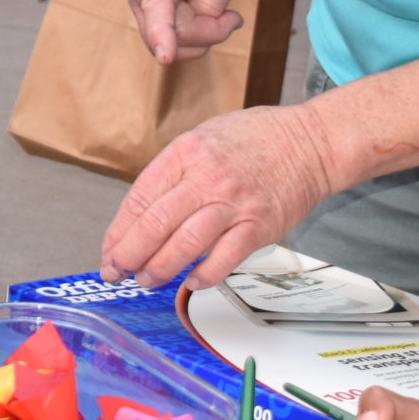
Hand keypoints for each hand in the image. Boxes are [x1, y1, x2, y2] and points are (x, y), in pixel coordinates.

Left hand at [100, 102, 335, 288]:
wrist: (309, 142)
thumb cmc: (254, 139)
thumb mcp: (202, 138)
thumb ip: (174, 172)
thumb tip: (143, 213)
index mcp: (185, 153)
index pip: (140, 198)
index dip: (119, 230)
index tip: (109, 250)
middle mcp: (206, 178)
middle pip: (155, 224)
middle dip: (128, 255)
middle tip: (117, 271)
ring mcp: (234, 204)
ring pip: (185, 245)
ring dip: (159, 268)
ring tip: (146, 280)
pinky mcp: (260, 226)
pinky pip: (224, 259)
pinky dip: (204, 275)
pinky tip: (191, 281)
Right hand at [127, 0, 244, 65]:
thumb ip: (213, 4)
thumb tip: (200, 35)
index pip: (159, 4)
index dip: (162, 32)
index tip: (165, 56)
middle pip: (175, 34)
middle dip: (209, 32)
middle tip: (231, 14)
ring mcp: (138, 2)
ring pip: (174, 44)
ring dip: (202, 35)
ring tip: (214, 7)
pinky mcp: (145, 13)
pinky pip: (172, 41)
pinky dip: (193, 34)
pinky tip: (200, 12)